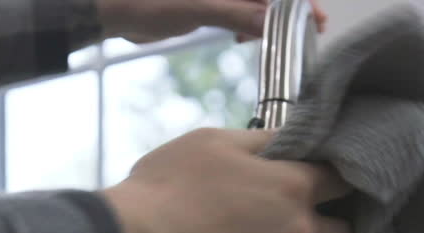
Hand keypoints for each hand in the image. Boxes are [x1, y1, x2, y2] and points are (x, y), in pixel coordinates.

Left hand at [96, 0, 327, 44]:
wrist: (109, 7)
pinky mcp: (207, 2)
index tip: (315, 18)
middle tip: (307, 34)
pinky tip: (244, 38)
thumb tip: (270, 22)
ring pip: (256, 3)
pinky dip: (248, 24)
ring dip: (269, 20)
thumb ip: (235, 13)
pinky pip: (240, 10)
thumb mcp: (195, 7)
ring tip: (271, 39)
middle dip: (288, 11)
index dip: (298, 0)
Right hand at [104, 128, 352, 232]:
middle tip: (295, 227)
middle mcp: (300, 232)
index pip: (341, 182)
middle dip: (323, 227)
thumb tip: (292, 139)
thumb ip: (261, 139)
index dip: (330, 183)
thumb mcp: (212, 142)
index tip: (318, 187)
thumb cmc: (165, 189)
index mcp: (292, 186)